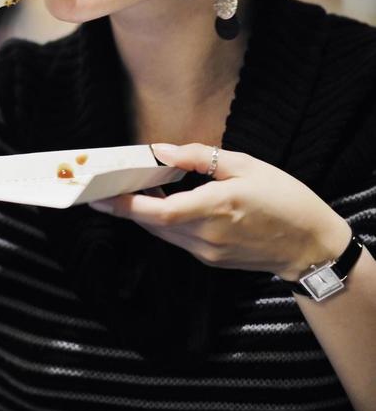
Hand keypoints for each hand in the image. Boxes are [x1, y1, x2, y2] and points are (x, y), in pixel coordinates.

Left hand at [91, 143, 350, 280]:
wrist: (310, 245)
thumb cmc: (284, 198)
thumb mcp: (246, 165)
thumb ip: (200, 158)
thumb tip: (162, 150)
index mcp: (217, 208)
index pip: (160, 212)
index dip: (126, 205)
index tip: (100, 195)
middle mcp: (208, 236)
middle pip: (153, 224)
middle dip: (126, 206)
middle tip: (105, 185)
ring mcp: (208, 252)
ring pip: (162, 233)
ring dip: (143, 213)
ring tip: (130, 189)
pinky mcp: (211, 260)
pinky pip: (177, 239)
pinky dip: (163, 221)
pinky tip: (161, 202)